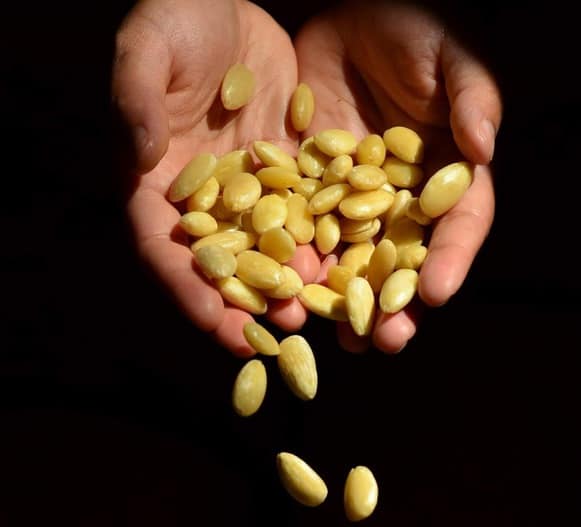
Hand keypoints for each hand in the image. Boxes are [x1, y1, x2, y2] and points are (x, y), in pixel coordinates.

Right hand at [111, 0, 316, 354]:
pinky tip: (344, 272)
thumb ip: (135, 98)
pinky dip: (322, 249)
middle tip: (267, 338)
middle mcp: (203, 204)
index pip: (161, 248)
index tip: (211, 320)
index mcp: (155, 185)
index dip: (184, 287)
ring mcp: (249, 196)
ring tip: (310, 316)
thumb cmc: (176, 17)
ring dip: (286, 288)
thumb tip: (139, 153)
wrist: (229, 0)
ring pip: (265, 254)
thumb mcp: (148, 46)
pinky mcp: (290, 180)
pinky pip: (307, 221)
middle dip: (241, 306)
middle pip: (216, 268)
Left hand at [294, 0, 501, 352]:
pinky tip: (294, 302)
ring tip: (348, 342)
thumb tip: (483, 147)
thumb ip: (472, 96)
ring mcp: (356, 206)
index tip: (436, 292)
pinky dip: (302, 272)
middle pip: (408, 263)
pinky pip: (307, 240)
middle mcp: (404, 202)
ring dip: (353, 308)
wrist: (346, 13)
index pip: (459, 225)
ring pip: (359, 266)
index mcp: (447, 176)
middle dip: (400, 305)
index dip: (451, 259)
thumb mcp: (449, 53)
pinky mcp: (312, 198)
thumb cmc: (412, 26)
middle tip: (389, 340)